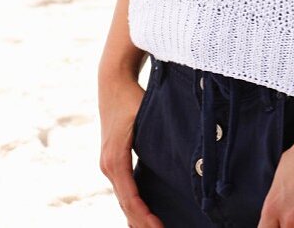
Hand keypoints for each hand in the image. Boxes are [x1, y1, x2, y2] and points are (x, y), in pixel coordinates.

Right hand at [98, 68, 164, 227]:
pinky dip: (133, 205)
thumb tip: (186, 155)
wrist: (113, 80)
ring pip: (123, 200)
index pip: (130, 197)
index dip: (144, 216)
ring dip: (137, 217)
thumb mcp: (146, 116)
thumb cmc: (132, 97)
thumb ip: (160, 136)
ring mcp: (107, 163)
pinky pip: (123, 190)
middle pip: (126, 204)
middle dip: (142, 223)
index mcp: (115, 159)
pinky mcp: (112, 160)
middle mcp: (108, 165)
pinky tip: (144, 216)